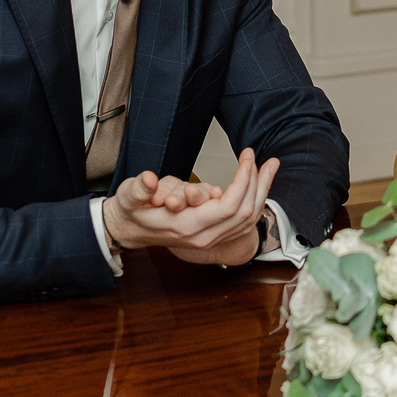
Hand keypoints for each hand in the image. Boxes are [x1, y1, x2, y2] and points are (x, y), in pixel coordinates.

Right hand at [105, 149, 278, 265]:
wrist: (127, 231)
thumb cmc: (131, 210)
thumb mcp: (128, 196)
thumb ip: (139, 189)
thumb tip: (148, 180)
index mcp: (187, 226)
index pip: (228, 206)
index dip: (243, 180)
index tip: (247, 157)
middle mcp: (203, 237)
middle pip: (246, 213)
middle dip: (259, 183)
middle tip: (263, 158)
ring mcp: (209, 239)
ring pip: (248, 219)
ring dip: (262, 191)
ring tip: (269, 167)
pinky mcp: (211, 235)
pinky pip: (242, 222)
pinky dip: (254, 201)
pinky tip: (257, 183)